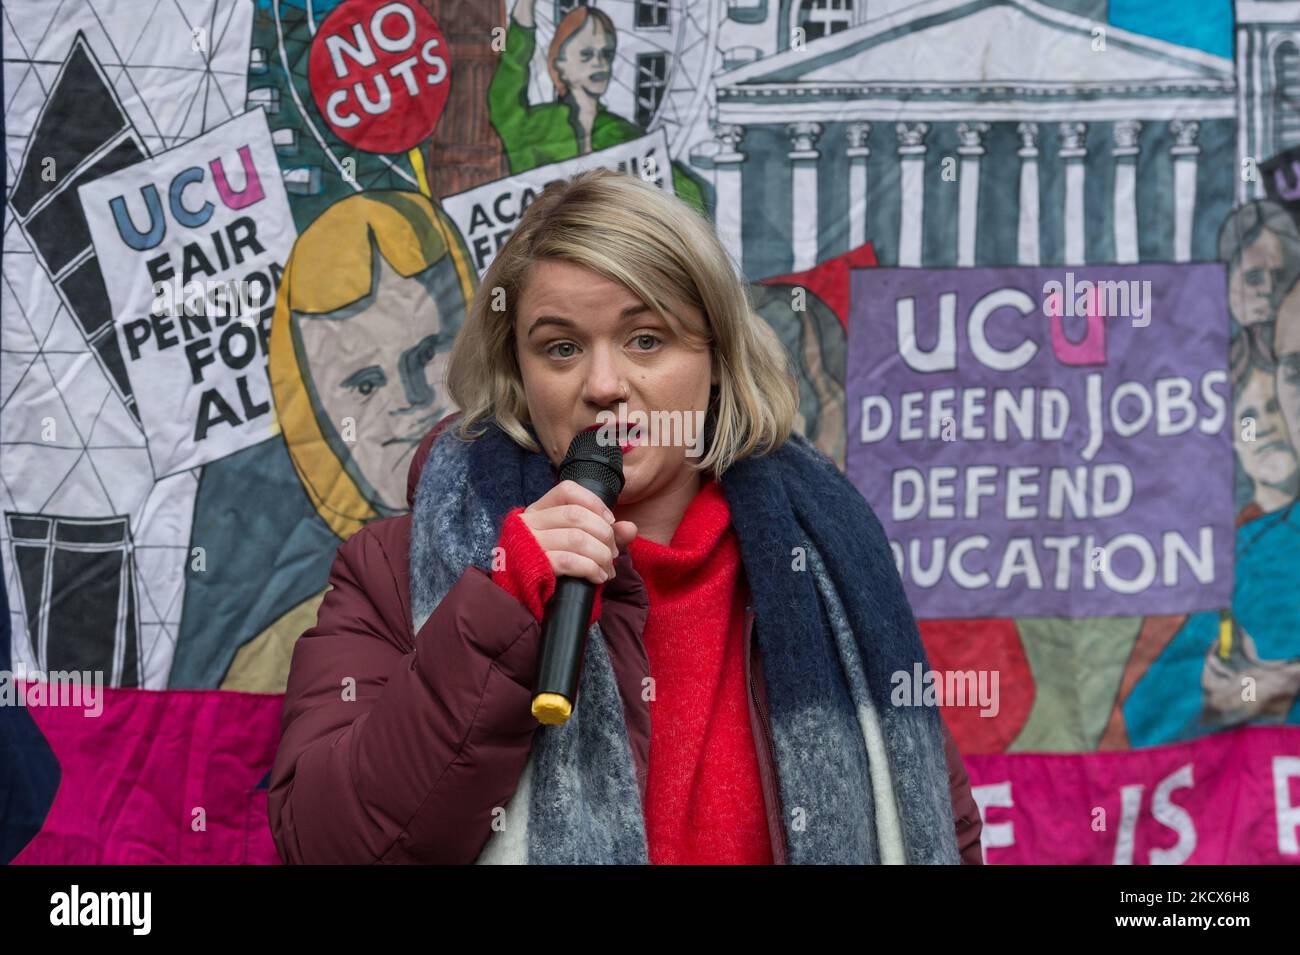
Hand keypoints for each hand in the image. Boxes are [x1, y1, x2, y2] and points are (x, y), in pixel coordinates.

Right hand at [519, 480, 637, 586]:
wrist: (521, 597)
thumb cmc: (550, 567)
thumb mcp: (574, 545)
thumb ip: (604, 534)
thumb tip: (631, 528)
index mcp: (538, 511)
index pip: (567, 490)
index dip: (594, 502)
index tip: (610, 520)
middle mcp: (529, 522)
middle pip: (576, 515)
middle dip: (604, 534)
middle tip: (613, 553)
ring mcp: (529, 544)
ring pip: (576, 538)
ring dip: (601, 555)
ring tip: (608, 569)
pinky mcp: (534, 566)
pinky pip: (570, 561)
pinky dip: (591, 569)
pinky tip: (598, 577)